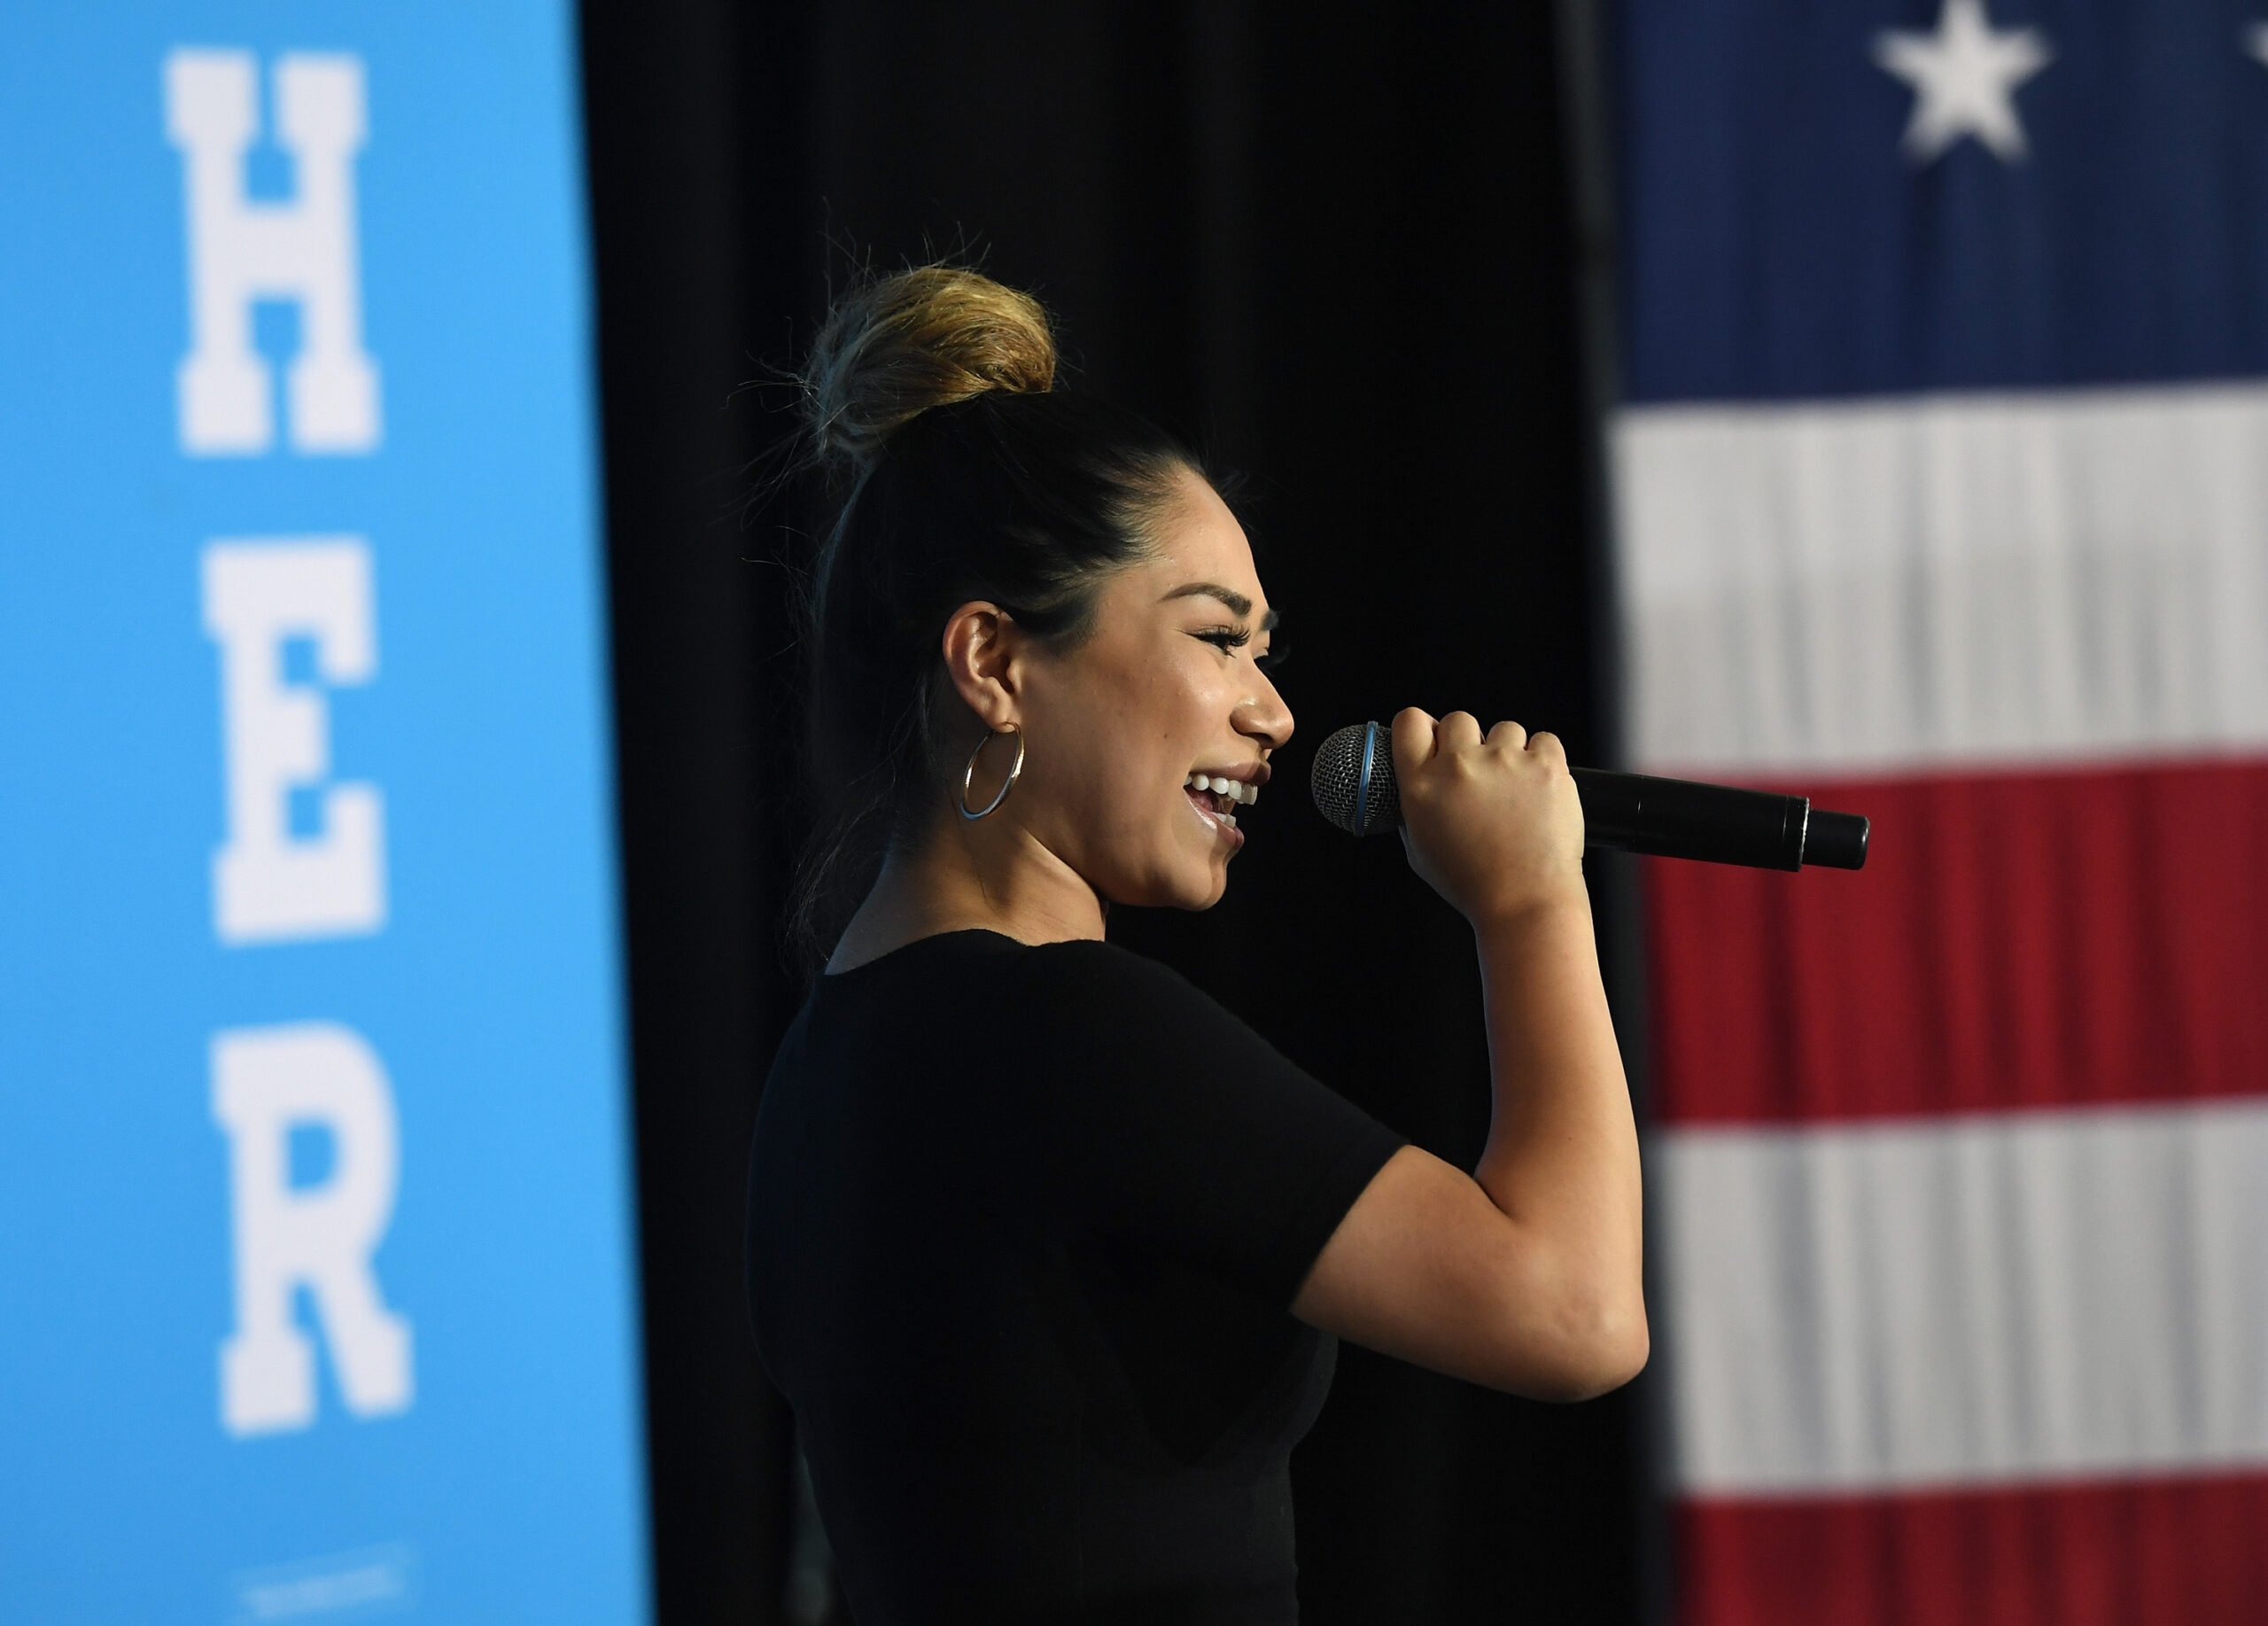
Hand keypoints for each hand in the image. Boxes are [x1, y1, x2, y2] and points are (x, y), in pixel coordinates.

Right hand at [1392, 707, 1585, 925]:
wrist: (1525, 904)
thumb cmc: (1474, 885)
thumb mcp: (1420, 850)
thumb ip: (1415, 808)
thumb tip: (1419, 782)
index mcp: (1422, 786)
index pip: (1409, 721)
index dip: (1424, 728)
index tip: (1435, 741)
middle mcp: (1460, 767)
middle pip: (1459, 719)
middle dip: (1469, 742)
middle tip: (1480, 775)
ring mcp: (1505, 763)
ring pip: (1505, 729)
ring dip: (1509, 753)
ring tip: (1515, 791)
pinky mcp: (1547, 766)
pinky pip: (1545, 741)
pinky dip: (1543, 760)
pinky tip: (1538, 788)